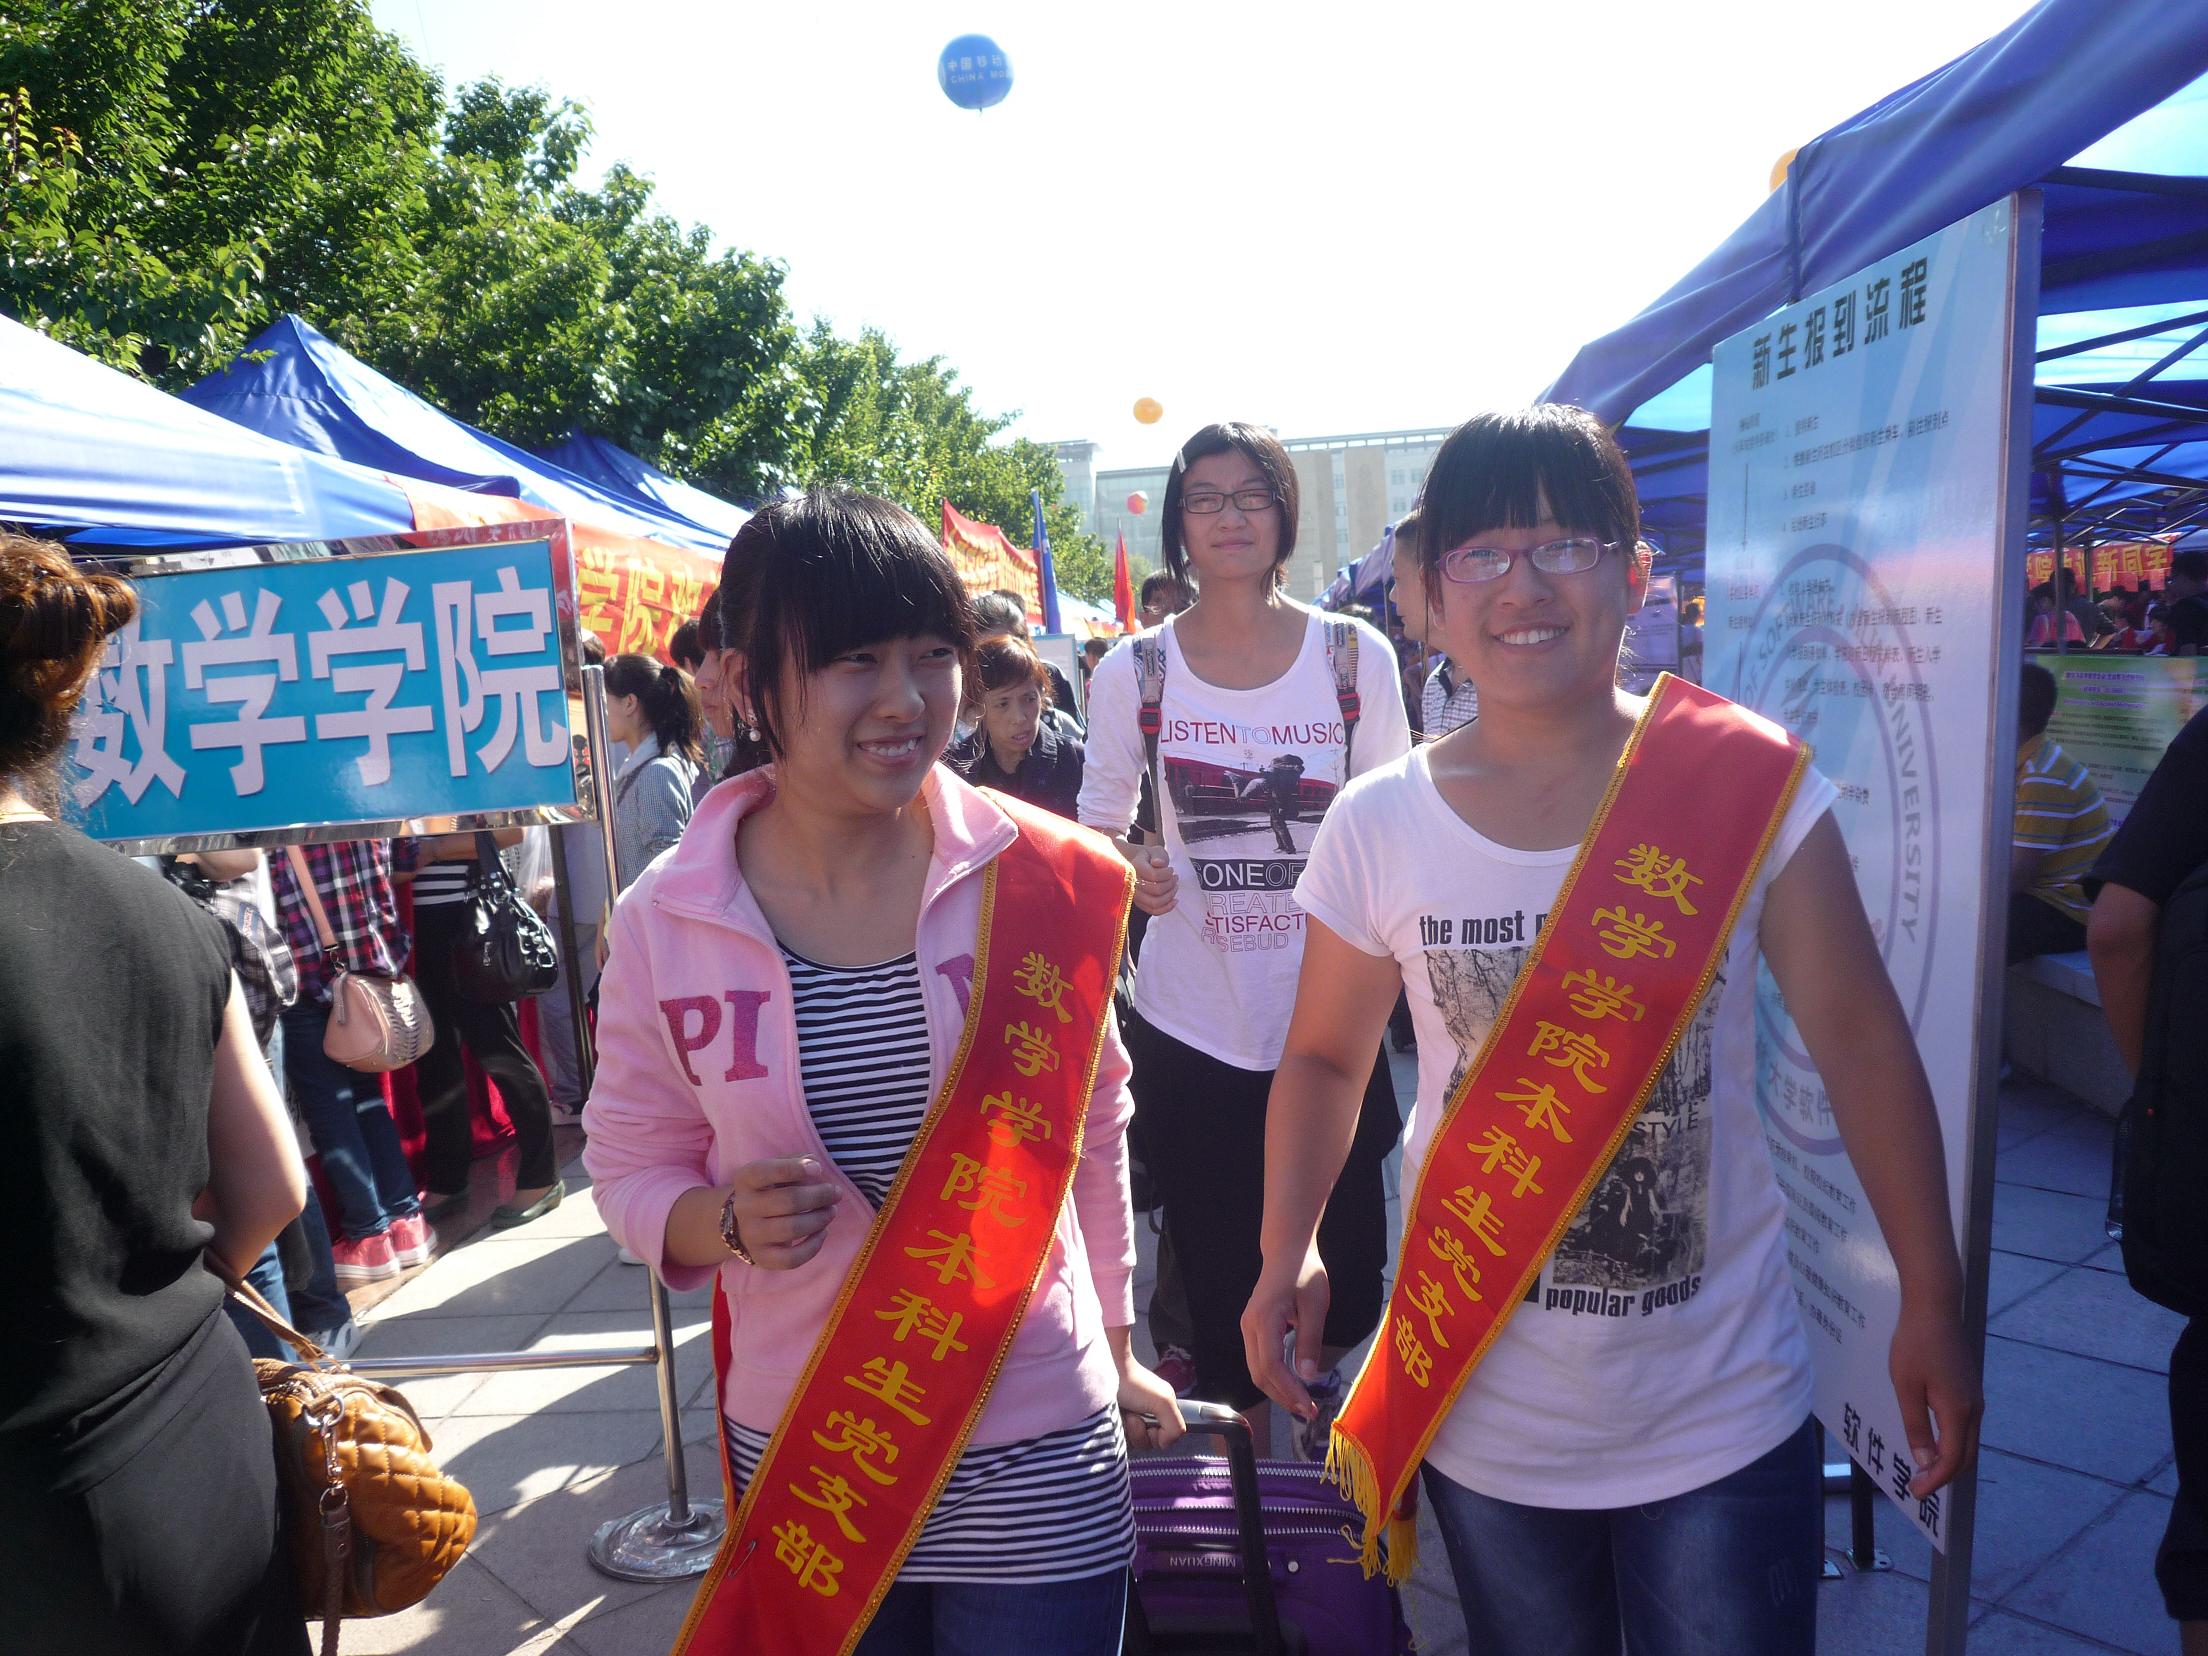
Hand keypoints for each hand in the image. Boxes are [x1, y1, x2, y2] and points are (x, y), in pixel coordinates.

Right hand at [722, 1157, 841, 1270]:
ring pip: (792, 1229)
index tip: (818, 1170)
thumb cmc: (768, 1189)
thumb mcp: (774, 1168)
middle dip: (820, 1196)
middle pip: (788, 1201)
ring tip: (831, 1211)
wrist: (741, 1223)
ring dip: (820, 1219)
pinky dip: (813, 1246)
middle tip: (836, 1193)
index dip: (795, 1169)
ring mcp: (751, 1235)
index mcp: (746, 1179)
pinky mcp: (762, 1258)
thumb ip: (793, 1162)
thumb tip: (813, 1163)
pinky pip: (791, 1258)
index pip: (765, 1172)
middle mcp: (744, 1207)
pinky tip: (823, 1232)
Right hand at [1113, 836, 1177, 915]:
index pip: (1154, 875)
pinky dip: (1167, 908)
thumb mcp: (1154, 851)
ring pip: (1155, 903)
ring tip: (1175, 886)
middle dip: (1170, 884)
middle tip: (1175, 878)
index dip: (1167, 873)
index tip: (1171, 869)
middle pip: (1156, 890)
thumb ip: (1158, 854)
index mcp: (1134, 867)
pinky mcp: (1139, 904)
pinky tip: (1174, 900)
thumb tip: (1158, 863)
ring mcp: (1134, 896)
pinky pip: (1154, 911)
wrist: (1136, 865)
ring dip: (1170, 895)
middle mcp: (1131, 884)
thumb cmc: (1148, 858)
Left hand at [1116, 1354, 1186, 1451]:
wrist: (1102, 1370)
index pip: (1164, 1440)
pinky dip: (1115, 1429)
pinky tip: (1113, 1415)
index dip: (1156, 1437)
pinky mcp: (1112, 1422)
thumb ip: (1175, 1426)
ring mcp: (1127, 1420)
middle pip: (1147, 1443)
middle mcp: (1145, 1415)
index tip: (1148, 1421)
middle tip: (1132, 1414)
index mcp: (1161, 1410)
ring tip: (1121, 1412)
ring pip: (1131, 1442)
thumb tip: (1165, 1444)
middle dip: (1139, 1432)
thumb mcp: (1163, 1402)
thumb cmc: (1132, 1382)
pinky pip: (1117, 1439)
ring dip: (1126, 1430)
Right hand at [1242, 1244, 1331, 1420]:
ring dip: (1278, 1390)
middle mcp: (1249, 1327)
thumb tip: (1308, 1377)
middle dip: (1283, 1397)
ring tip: (1302, 1402)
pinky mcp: (1252, 1328)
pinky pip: (1259, 1359)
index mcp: (1264, 1320)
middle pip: (1259, 1373)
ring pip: (1256, 1369)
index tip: (1309, 1407)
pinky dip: (1274, 1377)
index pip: (1272, 1366)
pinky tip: (1292, 1383)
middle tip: (1309, 1411)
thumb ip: (1309, 1340)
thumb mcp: (1315, 1306)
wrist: (1287, 1250)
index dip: (1289, 1390)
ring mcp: (1248, 1327)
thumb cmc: (1305, 1273)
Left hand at [1889, 1298, 1980, 1496]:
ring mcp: (1975, 1399)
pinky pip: (1965, 1428)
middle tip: (1917, 1487)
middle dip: (1943, 1477)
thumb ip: (1916, 1426)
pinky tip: (1933, 1443)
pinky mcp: (1970, 1389)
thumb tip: (1926, 1462)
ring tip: (1923, 1470)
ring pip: (1967, 1443)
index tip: (1915, 1493)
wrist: (1935, 1307)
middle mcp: (1974, 1410)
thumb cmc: (1915, 1344)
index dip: (1934, 1482)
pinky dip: (1952, 1444)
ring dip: (1949, 1461)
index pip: (1951, 1461)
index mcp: (1958, 1412)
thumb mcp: (1906, 1387)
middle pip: (1965, 1457)